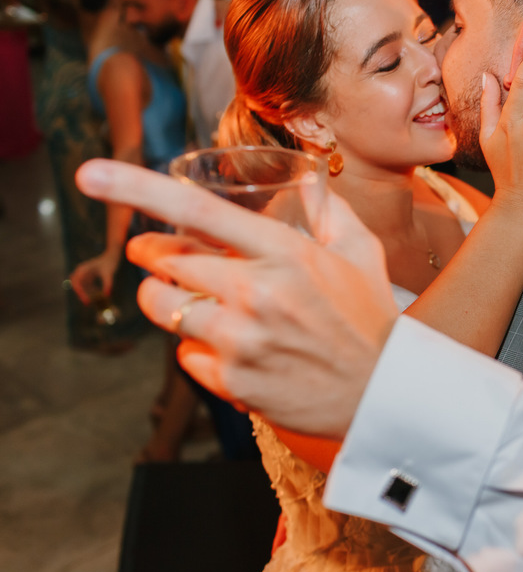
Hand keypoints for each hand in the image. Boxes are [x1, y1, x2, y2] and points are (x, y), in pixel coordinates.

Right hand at [69, 249, 121, 302]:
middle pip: (77, 286)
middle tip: (88, 303)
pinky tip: (98, 296)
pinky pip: (88, 285)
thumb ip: (107, 284)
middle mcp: (81, 271)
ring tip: (94, 301)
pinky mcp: (89, 276)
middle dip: (81, 294)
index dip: (80, 293)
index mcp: (82, 269)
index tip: (86, 300)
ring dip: (87, 293)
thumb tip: (107, 295)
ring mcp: (84, 273)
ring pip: (82, 286)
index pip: (77, 283)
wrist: (113, 255)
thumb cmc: (110, 262)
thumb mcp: (109, 273)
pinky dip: (91, 291)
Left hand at [75, 159, 398, 438]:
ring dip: (161, 298)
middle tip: (155, 252)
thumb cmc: (372, 321)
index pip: (197, 212)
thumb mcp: (363, 254)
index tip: (90, 174)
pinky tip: (226, 346)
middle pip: (166, 263)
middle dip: (154, 253)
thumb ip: (330, 212)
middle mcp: (256, 294)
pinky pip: (186, 355)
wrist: (384, 397)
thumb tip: (308, 181)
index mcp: (286, 253)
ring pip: (164, 308)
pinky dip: (197, 348)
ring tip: (180, 297)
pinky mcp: (233, 383)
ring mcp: (241, 341)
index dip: (136, 188)